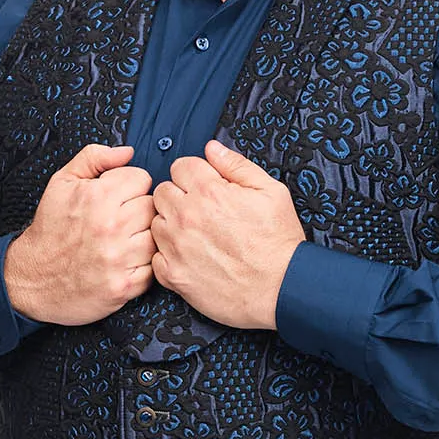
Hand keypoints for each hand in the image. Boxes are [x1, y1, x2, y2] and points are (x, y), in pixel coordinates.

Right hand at [4, 143, 156, 325]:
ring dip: (143, 238)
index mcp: (98, 198)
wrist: (33, 278)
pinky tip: (124, 260)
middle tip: (120, 220)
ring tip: (123, 240)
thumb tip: (127, 152)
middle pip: (152, 207)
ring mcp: (119, 258)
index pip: (142, 178)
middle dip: (138, 210)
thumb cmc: (50, 230)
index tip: (118, 196)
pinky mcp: (124, 286)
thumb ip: (94, 158)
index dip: (130, 185)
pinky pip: (153, 267)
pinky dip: (142, 265)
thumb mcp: (62, 182)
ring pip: (157, 237)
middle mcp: (111, 227)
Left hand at [150, 139, 305, 330]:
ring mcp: (177, 247)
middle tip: (201, 210)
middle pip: (162, 191)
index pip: (180, 166)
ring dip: (171, 225)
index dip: (195, 174)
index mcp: (209, 192)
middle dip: (179, 196)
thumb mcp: (271, 191)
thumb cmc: (279, 242)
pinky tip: (190, 257)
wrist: (282, 289)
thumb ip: (236, 165)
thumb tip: (212, 149)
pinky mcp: (173, 275)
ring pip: (156, 222)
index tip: (205, 186)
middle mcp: (186, 217)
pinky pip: (156, 256)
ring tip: (196, 235)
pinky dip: (169, 255)